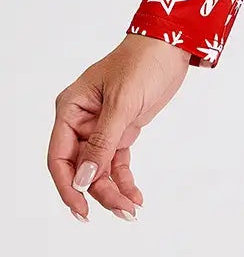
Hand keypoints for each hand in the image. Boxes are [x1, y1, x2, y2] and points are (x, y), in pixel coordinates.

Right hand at [48, 34, 192, 221]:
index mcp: (71, 109)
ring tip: (131, 209)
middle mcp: (81, 121)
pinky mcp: (122, 130)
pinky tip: (135, 195)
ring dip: (113, 190)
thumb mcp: (122, 103)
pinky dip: (124, 180)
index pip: (60, 156)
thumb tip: (84, 178)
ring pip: (99, 169)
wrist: (171, 46)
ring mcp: (101, 127)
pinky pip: (116, 162)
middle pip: (81, 168)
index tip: (82, 208)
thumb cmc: (142, 62)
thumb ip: (103, 142)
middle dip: (98, 191)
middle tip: (121, 211)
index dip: (68, 185)